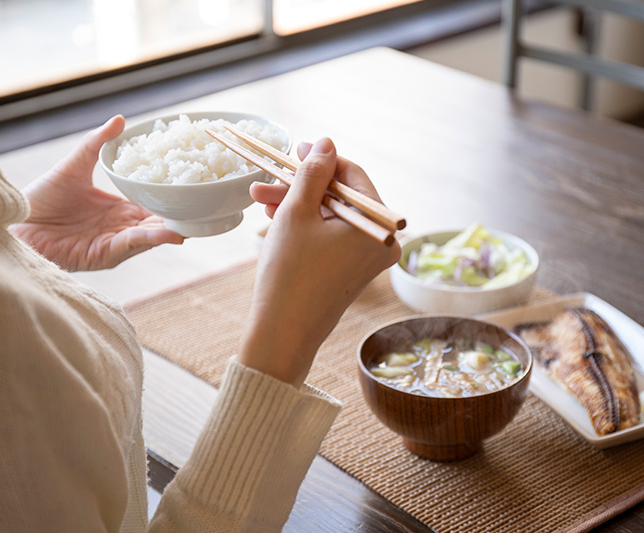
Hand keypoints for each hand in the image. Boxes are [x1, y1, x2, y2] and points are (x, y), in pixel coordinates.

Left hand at [10, 116, 183, 270]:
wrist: (17, 222)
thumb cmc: (41, 198)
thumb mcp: (75, 164)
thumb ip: (97, 143)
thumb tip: (120, 119)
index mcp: (119, 209)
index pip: (154, 204)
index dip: (172, 197)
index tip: (193, 185)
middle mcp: (121, 228)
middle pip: (159, 222)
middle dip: (180, 216)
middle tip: (204, 204)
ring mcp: (115, 243)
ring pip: (152, 235)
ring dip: (172, 229)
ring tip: (194, 220)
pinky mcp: (105, 255)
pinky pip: (133, 245)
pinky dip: (152, 239)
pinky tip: (170, 232)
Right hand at [239, 138, 400, 387]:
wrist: (283, 333)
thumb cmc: (290, 272)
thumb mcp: (297, 211)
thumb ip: (313, 172)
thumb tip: (327, 143)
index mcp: (379, 224)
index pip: (353, 176)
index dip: (321, 160)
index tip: (294, 151)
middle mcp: (383, 241)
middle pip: (340, 197)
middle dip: (300, 187)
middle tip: (267, 181)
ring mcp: (369, 258)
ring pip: (331, 216)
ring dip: (297, 205)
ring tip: (260, 201)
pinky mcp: (353, 270)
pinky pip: (332, 236)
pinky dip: (307, 226)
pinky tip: (275, 219)